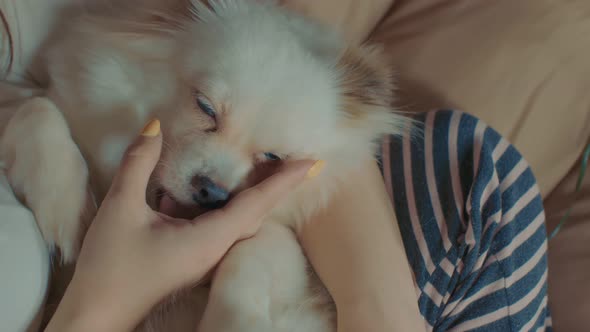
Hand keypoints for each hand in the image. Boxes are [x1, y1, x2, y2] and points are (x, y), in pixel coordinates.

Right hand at [45, 119, 318, 331]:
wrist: (99, 313)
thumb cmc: (110, 267)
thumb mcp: (121, 209)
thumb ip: (139, 164)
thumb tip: (155, 126)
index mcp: (210, 239)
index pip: (257, 203)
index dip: (284, 181)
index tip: (313, 162)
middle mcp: (218, 249)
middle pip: (257, 211)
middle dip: (277, 182)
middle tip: (293, 154)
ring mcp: (209, 256)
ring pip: (242, 218)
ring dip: (255, 191)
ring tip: (266, 162)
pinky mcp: (197, 256)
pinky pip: (223, 224)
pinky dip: (230, 202)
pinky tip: (220, 184)